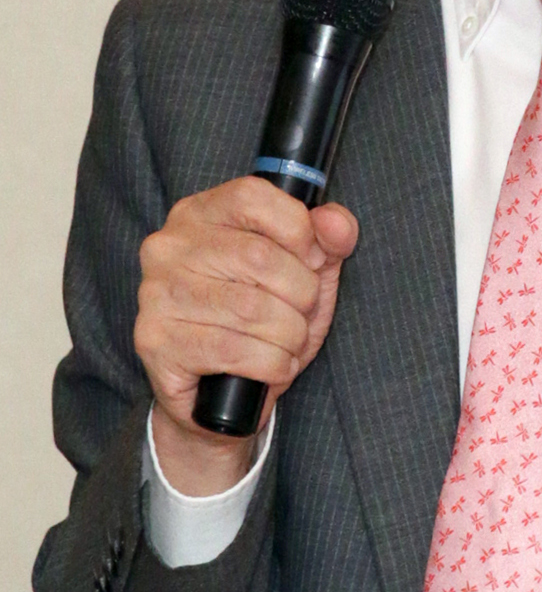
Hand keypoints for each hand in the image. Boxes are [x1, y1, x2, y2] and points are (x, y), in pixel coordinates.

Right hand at [135, 176, 357, 493]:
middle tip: (304, 313)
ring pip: (251, 308)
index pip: (252, 195)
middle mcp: (168, 246)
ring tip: (291, 342)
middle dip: (302, 293)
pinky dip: (274, 363)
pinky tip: (275, 365)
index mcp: (200, 213)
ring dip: (291, 334)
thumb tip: (334, 222)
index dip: (297, 229)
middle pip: (259, 256)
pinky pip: (235, 350)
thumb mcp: (305, 271)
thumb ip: (329, 238)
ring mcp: (156, 294)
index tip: (313, 259)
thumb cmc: (263, 320)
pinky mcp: (156, 341)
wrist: (216, 396)